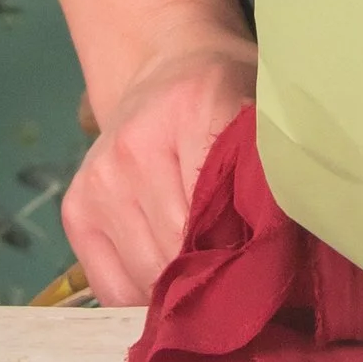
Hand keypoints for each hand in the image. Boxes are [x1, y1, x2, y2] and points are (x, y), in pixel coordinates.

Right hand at [58, 35, 256, 304]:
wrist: (167, 63)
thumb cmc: (230, 96)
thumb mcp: (266, 115)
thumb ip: (279, 173)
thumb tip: (287, 252)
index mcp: (194, 108)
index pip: (221, 211)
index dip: (247, 254)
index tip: (269, 270)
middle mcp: (134, 145)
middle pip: (180, 252)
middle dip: (216, 278)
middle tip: (246, 281)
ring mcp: (99, 179)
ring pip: (147, 277)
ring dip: (182, 290)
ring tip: (209, 275)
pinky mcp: (75, 209)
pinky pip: (113, 289)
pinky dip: (146, 297)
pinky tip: (170, 276)